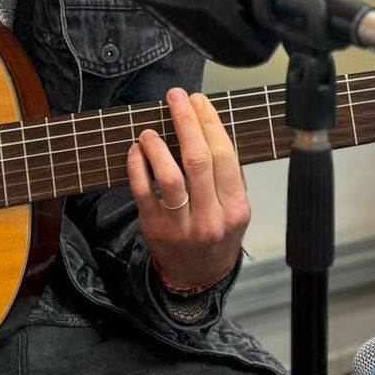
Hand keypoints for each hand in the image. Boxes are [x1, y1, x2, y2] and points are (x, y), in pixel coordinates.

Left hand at [126, 88, 248, 290]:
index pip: (225, 156)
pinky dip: (138, 166)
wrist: (197, 277)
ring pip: (169, 177)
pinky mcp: (154, 228)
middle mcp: (210, 218)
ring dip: (158, 146)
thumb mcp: (236, 209)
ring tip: (150, 130)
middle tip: (176, 97)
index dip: (210, 124)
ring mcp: (181, 226)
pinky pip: (143, 192)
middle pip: (198, 160)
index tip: (199, 101)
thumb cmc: (218, 234)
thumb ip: (230, 175)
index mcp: (236, 208)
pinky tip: (137, 150)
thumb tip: (211, 128)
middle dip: (186, 121)